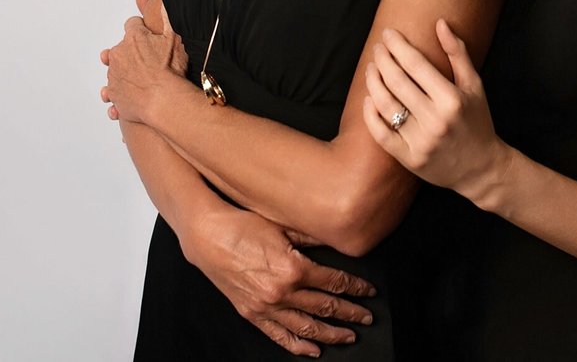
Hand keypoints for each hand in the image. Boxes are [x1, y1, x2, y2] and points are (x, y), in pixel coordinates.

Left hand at [101, 0, 188, 124]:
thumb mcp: (174, 38)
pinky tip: (132, 96)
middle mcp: (119, 54)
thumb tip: (161, 3)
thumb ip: (165, 18)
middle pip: (121, 48)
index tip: (148, 37)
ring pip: (116, 70)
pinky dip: (120, 93)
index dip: (142, 31)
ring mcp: (114, 74)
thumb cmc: (171, 71)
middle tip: (146, 61)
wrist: (163, 100)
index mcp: (134, 37)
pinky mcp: (113, 93)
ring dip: (125, 73)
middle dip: (131, 53)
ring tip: (140, 81)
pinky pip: (114, 91)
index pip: (132, 24)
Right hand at [182, 207, 375, 357]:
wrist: (208, 237)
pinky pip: (279, 336)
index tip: (368, 292)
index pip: (335, 283)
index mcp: (294, 268)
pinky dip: (298, 346)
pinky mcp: (252, 314)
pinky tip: (313, 350)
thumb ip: (313, 237)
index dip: (356, 288)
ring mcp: (267, 306)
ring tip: (348, 336)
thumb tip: (338, 240)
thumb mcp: (284, 226)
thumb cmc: (243, 226)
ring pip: (307, 327)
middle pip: (326, 307)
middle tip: (366, 318)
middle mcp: (282, 292)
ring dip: (331, 334)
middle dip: (350, 314)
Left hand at [362, 20, 508, 203]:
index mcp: (452, 99)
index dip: (398, 46)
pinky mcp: (409, 159)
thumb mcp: (474, 85)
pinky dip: (370, 114)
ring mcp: (420, 142)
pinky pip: (381, 134)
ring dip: (373, 82)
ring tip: (371, 68)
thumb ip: (458, 53)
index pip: (416, 65)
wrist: (481, 168)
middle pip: (397, 82)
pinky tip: (369, 98)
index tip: (388, 34)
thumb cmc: (477, 121)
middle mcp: (435, 120)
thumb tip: (440, 23)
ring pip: (385, 105)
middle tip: (378, 48)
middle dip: (383, 59)